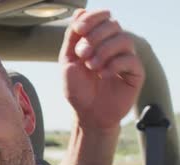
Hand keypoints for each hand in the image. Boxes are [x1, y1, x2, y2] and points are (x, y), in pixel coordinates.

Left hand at [59, 9, 144, 130]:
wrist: (87, 114)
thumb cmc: (77, 89)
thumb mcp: (67, 61)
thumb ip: (72, 38)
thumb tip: (79, 12)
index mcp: (97, 41)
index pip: (102, 18)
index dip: (93, 18)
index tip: (80, 29)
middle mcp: (113, 46)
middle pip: (113, 25)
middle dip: (95, 36)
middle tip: (83, 54)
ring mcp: (125, 58)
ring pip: (124, 39)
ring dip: (104, 51)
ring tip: (91, 66)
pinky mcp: (135, 73)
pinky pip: (131, 60)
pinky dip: (114, 65)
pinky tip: (103, 75)